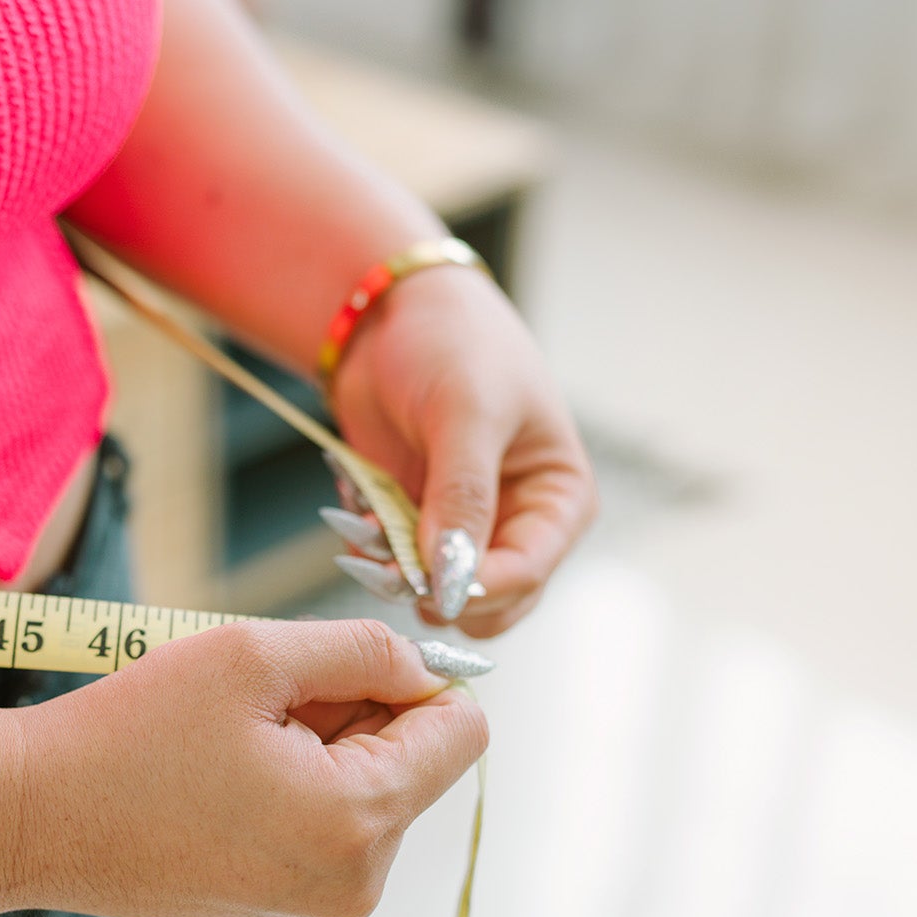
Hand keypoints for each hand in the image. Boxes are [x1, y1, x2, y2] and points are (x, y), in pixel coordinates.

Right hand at [10, 618, 488, 916]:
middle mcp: (355, 881)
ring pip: (370, 788)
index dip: (414, 678)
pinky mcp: (285, 906)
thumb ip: (364, 648)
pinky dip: (294, 782)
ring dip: (321, 744)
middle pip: (415, 761)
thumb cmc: (130, 734)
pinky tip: (220, 774)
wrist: (31, 817)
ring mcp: (320, 903)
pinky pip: (329, 822)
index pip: (462, 732)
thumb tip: (426, 667)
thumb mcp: (253, 655)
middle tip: (260, 704)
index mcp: (358, 821)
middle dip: (355, 713)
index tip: (339, 665)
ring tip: (231, 741)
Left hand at [328, 265, 596, 636]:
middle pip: (489, 603)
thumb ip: (462, 496)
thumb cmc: (452, 344)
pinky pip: (397, 571)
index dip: (478, 589)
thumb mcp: (466, 412)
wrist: (392, 312)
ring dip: (398, 577)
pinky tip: (357, 521)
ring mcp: (466, 530)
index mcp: (559, 498)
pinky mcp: (417, 526)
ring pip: (438, 596)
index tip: (426, 587)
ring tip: (370, 534)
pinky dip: (375, 558)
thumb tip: (451, 578)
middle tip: (389, 567)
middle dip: (437, 592)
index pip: (528, 573)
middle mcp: (520, 524)